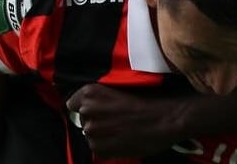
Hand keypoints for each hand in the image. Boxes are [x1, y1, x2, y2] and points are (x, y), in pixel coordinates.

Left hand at [66, 84, 188, 157]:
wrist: (164, 120)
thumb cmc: (148, 101)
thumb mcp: (120, 88)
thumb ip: (101, 97)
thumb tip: (92, 104)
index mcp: (90, 93)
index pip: (73, 103)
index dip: (84, 106)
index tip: (95, 109)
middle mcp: (87, 111)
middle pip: (83, 119)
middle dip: (96, 120)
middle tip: (115, 120)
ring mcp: (92, 132)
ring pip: (91, 135)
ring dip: (102, 134)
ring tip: (122, 131)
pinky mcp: (100, 149)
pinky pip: (99, 148)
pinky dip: (108, 146)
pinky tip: (123, 140)